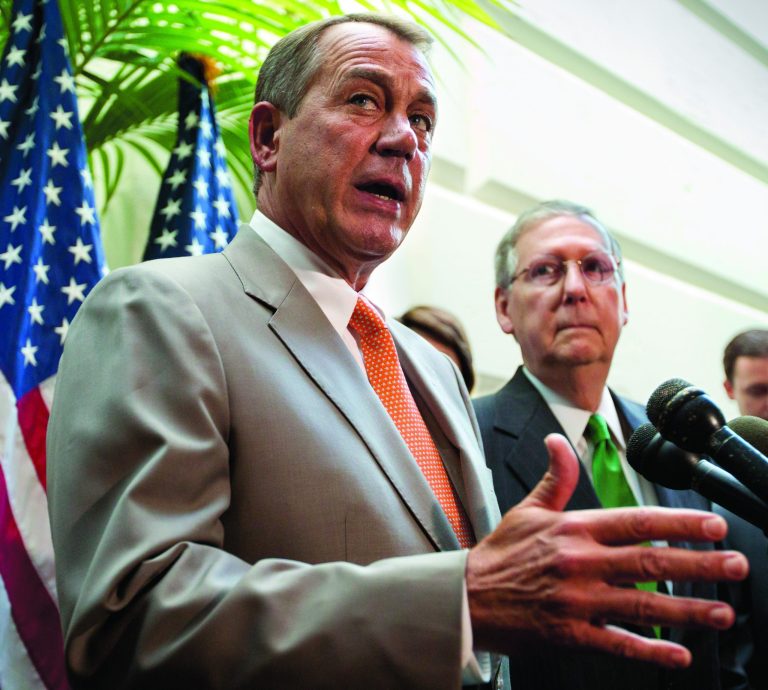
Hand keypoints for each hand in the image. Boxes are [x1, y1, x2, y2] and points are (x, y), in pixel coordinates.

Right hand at [467, 433, 747, 668]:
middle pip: (650, 561)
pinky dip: (650, 650)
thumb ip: (553, 478)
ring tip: (722, 611)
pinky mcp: (570, 633)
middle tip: (736, 565)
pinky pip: (617, 644)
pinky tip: (680, 654)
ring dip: (687, 609)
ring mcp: (577, 601)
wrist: (467, 597)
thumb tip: (556, 441)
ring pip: (642, 605)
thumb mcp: (527, 510)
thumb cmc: (501, 553)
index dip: (678, 522)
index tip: (713, 525)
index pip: (635, 521)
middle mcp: (580, 563)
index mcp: (573, 529)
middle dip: (699, 563)